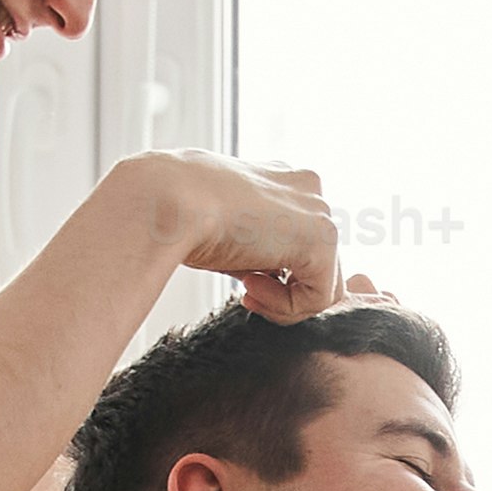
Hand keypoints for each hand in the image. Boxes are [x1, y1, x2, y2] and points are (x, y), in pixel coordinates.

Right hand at [135, 152, 343, 317]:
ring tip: (246, 291)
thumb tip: (270, 278)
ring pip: (325, 285)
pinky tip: (249, 288)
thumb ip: (256, 249)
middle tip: (245, 292)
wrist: (166, 204)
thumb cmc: (180, 216)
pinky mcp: (322, 239)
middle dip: (284, 290)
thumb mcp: (226, 230)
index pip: (300, 244)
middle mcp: (308, 190)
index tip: (244, 284)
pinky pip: (320, 298)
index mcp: (283, 182)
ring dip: (284, 303)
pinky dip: (285, 308)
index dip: (275, 276)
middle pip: (318, 265)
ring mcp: (319, 211)